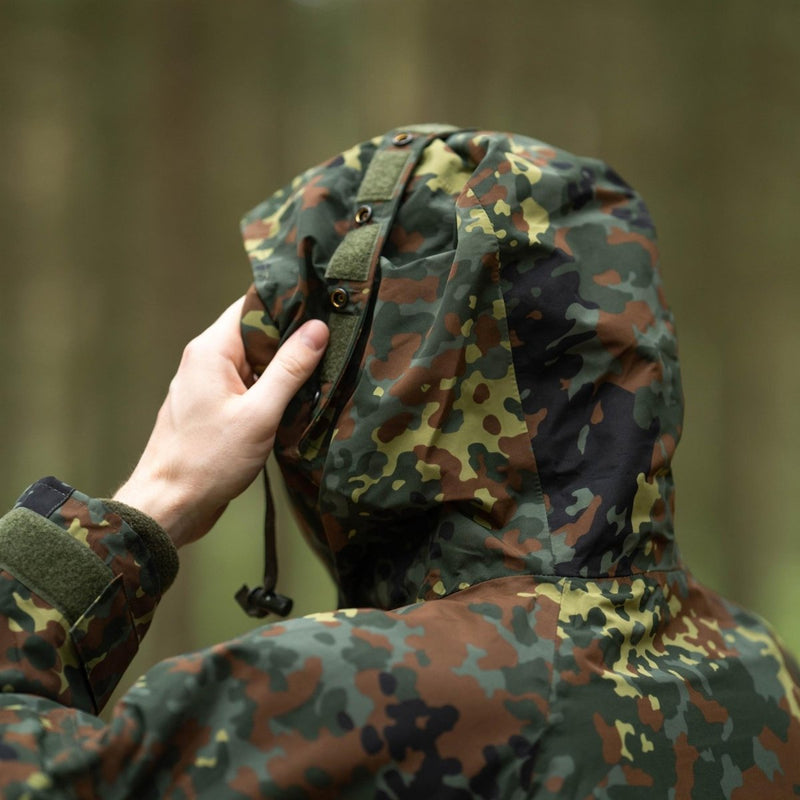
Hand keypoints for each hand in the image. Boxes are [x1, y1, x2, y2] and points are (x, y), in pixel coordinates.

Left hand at [114, 297, 326, 547]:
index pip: (251, 306)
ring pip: (252, 361)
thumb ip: (290, 369)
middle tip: (333, 343)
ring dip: (282, 367)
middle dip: (291, 338)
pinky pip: (246, 385)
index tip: (325, 309)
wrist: (169, 505)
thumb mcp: (259, 414)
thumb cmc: (210, 460)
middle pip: (254, 333)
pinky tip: (296, 400)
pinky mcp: (211, 407)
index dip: (288, 305)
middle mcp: (204, 360)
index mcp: (211, 350)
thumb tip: (318, 328)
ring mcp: (206, 384)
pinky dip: (269, 389)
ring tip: (323, 369)